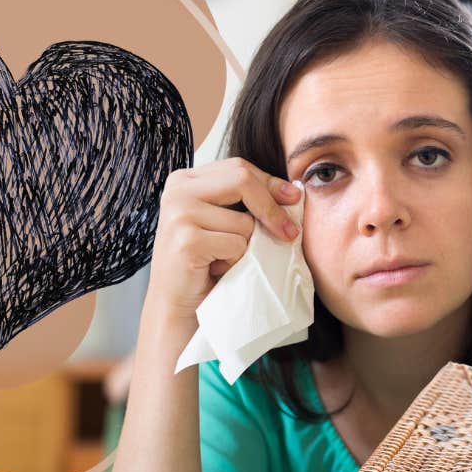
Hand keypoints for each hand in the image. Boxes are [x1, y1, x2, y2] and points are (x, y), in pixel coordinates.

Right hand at [147, 157, 302, 319]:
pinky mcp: (187, 241)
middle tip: (290, 232)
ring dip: (246, 245)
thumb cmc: (205, 262)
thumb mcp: (223, 221)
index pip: (238, 168)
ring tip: (224, 258)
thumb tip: (294, 192)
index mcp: (185, 179)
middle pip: (242, 181)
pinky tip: (216, 268)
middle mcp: (177, 191)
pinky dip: (236, 261)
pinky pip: (236, 244)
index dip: (270, 183)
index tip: (294, 198)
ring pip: (244, 220)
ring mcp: (179, 214)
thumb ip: (245, 201)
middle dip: (272, 207)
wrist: (179, 303)